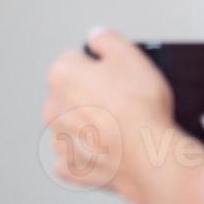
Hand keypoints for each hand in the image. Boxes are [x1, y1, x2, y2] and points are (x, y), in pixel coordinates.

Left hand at [41, 29, 203, 203]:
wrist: (150, 154)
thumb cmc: (139, 106)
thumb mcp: (129, 54)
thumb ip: (106, 39)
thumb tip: (95, 36)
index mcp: (61, 75)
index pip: (75, 59)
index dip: (99, 65)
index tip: (115, 74)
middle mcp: (53, 107)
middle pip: (71, 92)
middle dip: (90, 94)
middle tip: (121, 100)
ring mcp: (62, 139)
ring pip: (72, 124)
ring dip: (88, 124)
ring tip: (119, 126)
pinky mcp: (74, 167)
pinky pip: (75, 157)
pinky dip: (88, 155)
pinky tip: (106, 150)